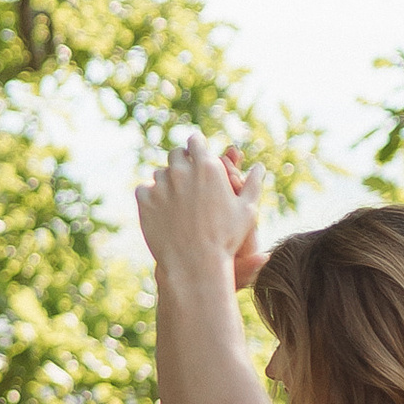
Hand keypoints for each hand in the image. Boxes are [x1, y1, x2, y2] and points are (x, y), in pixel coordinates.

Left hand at [135, 131, 262, 279]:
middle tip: (187, 178)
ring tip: (175, 198)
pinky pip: (144, 189)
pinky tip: (160, 208)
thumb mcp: (246, 211)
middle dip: (182, 162)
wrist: (194, 263)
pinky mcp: (144, 199)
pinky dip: (150, 196)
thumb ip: (253, 185)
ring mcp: (161, 184)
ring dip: (167, 180)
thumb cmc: (226, 239)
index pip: (196, 140)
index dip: (197, 146)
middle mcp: (181, 171)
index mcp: (207, 167)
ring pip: (160, 172)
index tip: (198, 155)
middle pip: (176, 154)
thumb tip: (259, 168)